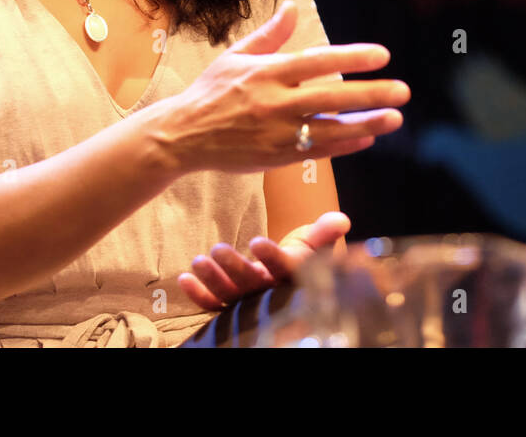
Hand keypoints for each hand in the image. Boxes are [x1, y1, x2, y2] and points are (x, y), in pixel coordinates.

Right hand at [154, 0, 409, 174]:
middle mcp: (273, 101)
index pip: (317, 61)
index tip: (382, 55)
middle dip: (370, 94)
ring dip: (366, 123)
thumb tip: (292, 8)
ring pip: (329, 128)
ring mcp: (275, 131)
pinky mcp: (275, 157)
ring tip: (396, 119)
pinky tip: (367, 138)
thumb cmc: (211, 92)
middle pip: (330, 96)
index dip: (351, 57)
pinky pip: (316, 151)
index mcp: (266, 72)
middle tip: (403, 91)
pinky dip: (343, 145)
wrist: (182, 135)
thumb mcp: (235, 56)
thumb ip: (269, 35)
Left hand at [178, 212, 351, 309]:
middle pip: (252, 285)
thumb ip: (324, 232)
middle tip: (217, 249)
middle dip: (234, 267)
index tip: (257, 241)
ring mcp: (249, 303)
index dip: (271, 256)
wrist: (293, 286)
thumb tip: (342, 219)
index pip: (283, 269)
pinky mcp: (231, 306)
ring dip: (212, 279)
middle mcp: (270, 294)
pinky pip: (213, 306)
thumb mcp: (316, 245)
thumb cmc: (304, 260)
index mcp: (292, 278)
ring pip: (229, 296)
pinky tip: (183, 280)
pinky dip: (198, 295)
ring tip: (197, 260)